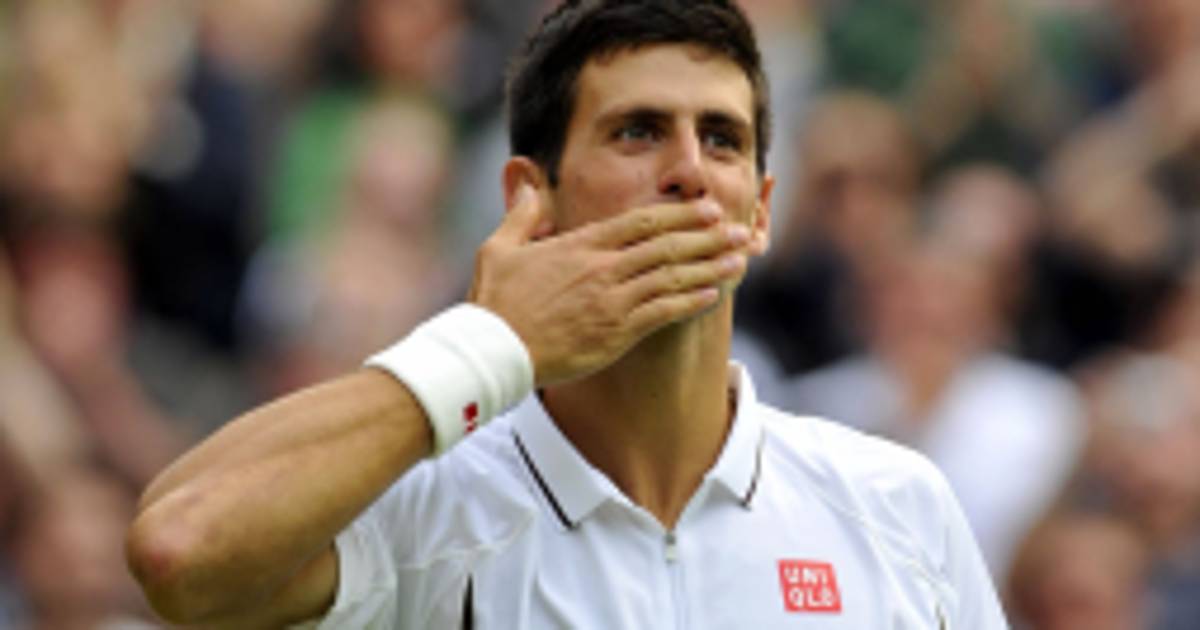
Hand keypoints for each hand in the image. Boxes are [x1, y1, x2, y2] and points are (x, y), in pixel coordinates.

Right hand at [469, 185, 749, 385]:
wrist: (494, 351)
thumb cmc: (495, 303)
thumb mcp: (499, 249)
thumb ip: (521, 215)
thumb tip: (529, 185)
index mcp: (580, 245)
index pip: (640, 221)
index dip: (679, 213)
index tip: (707, 209)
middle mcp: (602, 268)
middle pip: (666, 245)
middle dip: (707, 236)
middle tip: (738, 230)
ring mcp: (611, 301)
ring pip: (671, 277)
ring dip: (708, 268)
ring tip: (739, 260)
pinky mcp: (615, 333)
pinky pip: (661, 314)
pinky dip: (689, 303)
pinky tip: (712, 296)